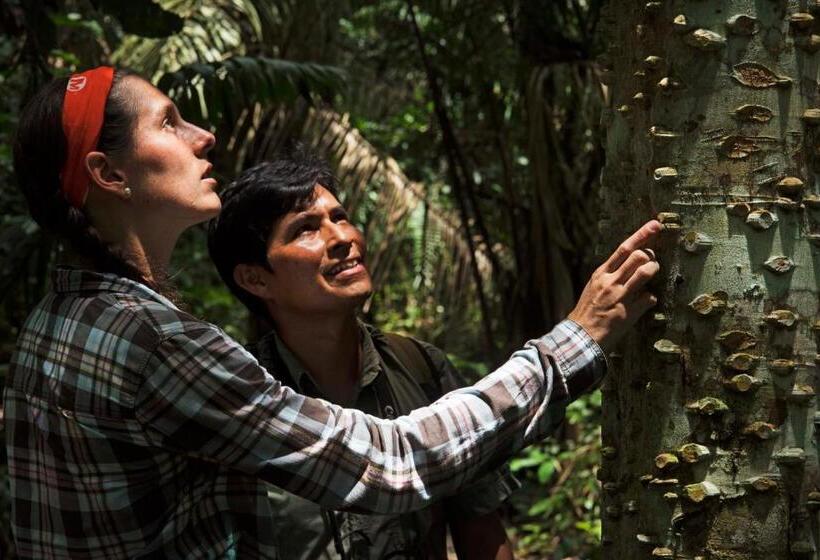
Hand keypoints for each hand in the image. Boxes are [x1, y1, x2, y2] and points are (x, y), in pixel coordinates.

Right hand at [567, 220, 662, 351]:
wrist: (581, 335)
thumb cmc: (588, 310)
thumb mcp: (594, 286)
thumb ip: (611, 274)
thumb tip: (631, 263)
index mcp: (601, 273)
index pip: (624, 248)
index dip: (642, 234)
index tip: (656, 224)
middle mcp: (611, 282)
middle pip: (638, 256)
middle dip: (650, 256)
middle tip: (652, 260)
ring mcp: (621, 296)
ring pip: (646, 272)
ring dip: (654, 270)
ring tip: (652, 273)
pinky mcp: (629, 312)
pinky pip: (649, 298)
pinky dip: (651, 298)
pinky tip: (645, 301)